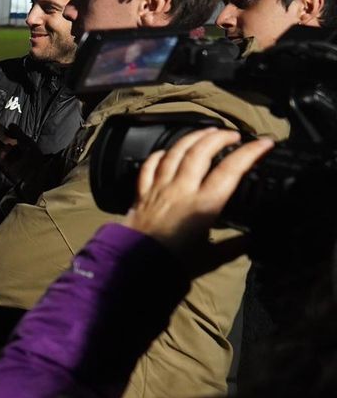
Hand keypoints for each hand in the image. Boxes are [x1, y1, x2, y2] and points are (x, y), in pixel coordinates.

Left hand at [122, 128, 273, 271]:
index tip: (263, 143)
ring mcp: (159, 188)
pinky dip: (160, 155)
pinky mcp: (141, 193)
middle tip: (232, 134)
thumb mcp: (210, 258)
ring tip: (206, 132)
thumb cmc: (173, 264)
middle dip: (218, 137)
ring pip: (175, 153)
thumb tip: (250, 240)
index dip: (248, 153)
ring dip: (192, 138)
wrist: (134, 266)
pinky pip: (150, 166)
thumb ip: (233, 247)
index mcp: (203, 205)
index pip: (230, 170)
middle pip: (200, 153)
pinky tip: (167, 151)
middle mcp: (181, 190)